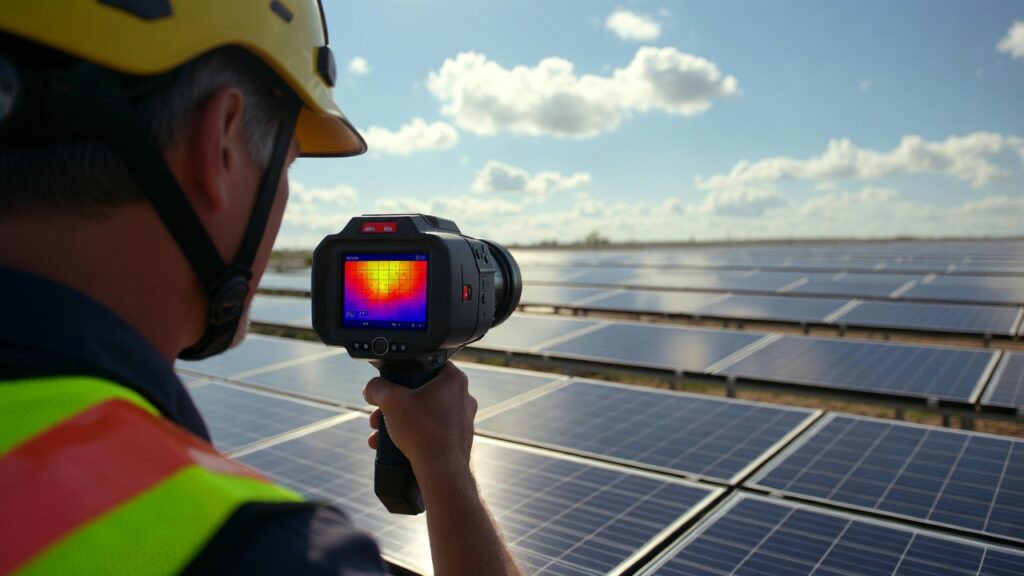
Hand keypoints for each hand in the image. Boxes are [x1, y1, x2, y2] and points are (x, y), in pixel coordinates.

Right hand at [363, 362, 477, 488]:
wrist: (441, 472)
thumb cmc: (423, 432)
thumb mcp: (391, 401)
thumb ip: (377, 388)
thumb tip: (371, 389)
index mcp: (453, 380)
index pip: (427, 365)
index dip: (404, 373)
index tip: (391, 386)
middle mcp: (462, 398)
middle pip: (421, 393)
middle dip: (394, 406)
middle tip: (378, 414)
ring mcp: (461, 420)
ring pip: (423, 415)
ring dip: (398, 423)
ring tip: (379, 435)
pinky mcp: (456, 440)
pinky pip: (429, 433)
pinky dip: (411, 437)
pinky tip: (392, 448)